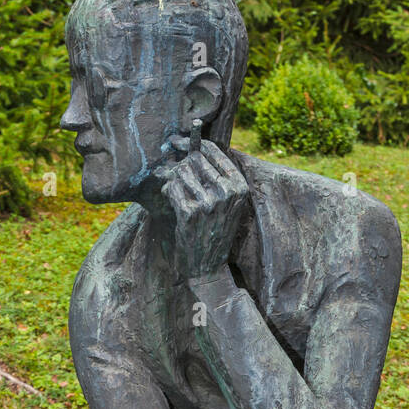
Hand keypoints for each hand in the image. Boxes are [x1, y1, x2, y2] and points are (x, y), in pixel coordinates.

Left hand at [159, 139, 248, 279]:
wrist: (209, 267)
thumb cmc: (215, 231)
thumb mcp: (226, 203)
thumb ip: (216, 176)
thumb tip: (190, 145)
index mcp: (239, 186)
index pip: (213, 150)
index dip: (193, 142)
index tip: (179, 141)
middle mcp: (226, 192)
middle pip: (195, 158)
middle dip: (181, 162)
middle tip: (171, 168)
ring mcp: (208, 203)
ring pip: (181, 171)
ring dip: (174, 178)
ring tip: (175, 190)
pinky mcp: (189, 213)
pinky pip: (172, 188)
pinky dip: (169, 191)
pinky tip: (173, 199)